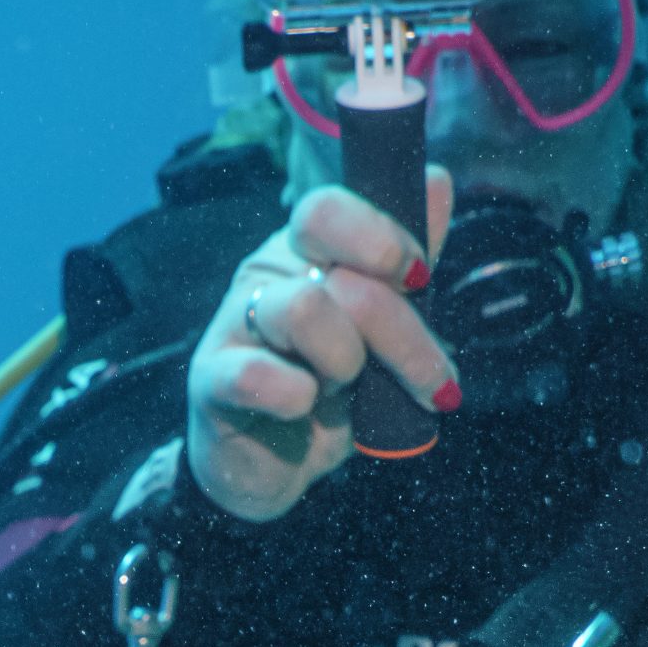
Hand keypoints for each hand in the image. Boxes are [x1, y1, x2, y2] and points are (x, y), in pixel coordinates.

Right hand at [185, 171, 458, 521]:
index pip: (328, 209)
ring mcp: (233, 324)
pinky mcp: (210, 380)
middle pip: (335, 267)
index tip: (420, 279)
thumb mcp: (385, 328)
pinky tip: (302, 413)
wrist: (277, 466)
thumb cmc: (333, 389)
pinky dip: (297, 399)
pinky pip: (256, 375)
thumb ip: (409, 260)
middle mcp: (266, 277)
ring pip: (304, 310)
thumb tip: (437, 181)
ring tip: (346, 391)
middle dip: (399, 328)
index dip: (381, 237)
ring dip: (347, 362)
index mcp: (304, 254)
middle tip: (431, 381)